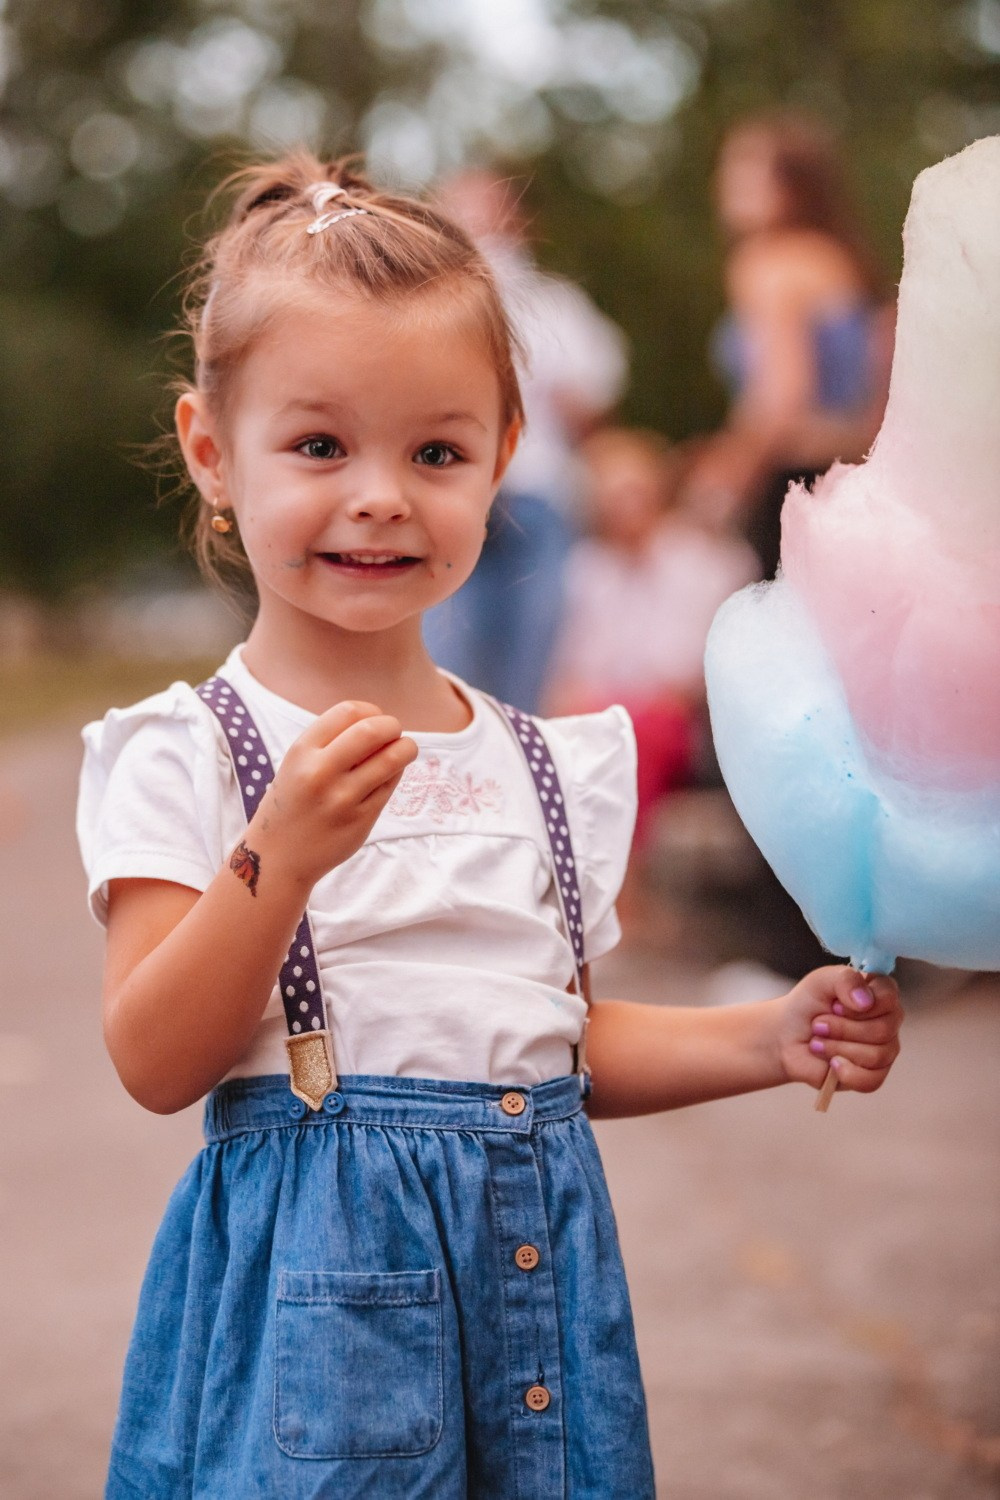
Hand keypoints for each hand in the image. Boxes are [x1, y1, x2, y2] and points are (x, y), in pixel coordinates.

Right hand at [248, 701, 417, 890]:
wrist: (278, 857)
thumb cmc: (293, 803)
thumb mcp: (298, 764)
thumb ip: (332, 743)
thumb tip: (381, 724)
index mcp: (302, 751)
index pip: (348, 711)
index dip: (371, 710)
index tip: (376, 718)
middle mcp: (320, 772)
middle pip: (373, 730)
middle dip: (392, 726)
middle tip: (395, 732)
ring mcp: (342, 798)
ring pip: (391, 759)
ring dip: (406, 749)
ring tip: (405, 749)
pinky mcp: (360, 820)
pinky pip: (389, 787)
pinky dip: (395, 774)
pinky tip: (388, 775)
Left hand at [776, 966, 902, 1095]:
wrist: (787, 1036)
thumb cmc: (808, 1005)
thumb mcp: (821, 981)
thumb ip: (845, 979)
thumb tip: (866, 1000)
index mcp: (880, 993)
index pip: (889, 996)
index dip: (860, 1004)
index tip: (835, 1005)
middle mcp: (889, 1021)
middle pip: (883, 1030)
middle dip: (841, 1028)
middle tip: (818, 1025)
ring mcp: (884, 1050)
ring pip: (876, 1056)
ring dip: (837, 1048)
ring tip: (818, 1042)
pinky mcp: (873, 1075)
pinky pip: (871, 1080)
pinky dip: (846, 1072)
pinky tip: (831, 1064)